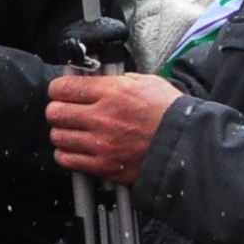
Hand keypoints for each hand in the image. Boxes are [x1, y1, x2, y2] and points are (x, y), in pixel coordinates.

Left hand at [45, 71, 180, 185]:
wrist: (189, 145)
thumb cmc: (171, 114)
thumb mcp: (147, 83)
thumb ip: (117, 79)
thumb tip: (94, 78)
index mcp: (113, 92)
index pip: (63, 87)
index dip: (58, 89)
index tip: (61, 92)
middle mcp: (103, 117)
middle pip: (54, 112)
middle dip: (58, 111)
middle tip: (66, 112)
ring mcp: (102, 143)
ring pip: (58, 136)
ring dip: (63, 133)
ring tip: (74, 132)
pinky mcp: (104, 165)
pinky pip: (67, 159)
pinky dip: (67, 155)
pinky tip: (77, 149)